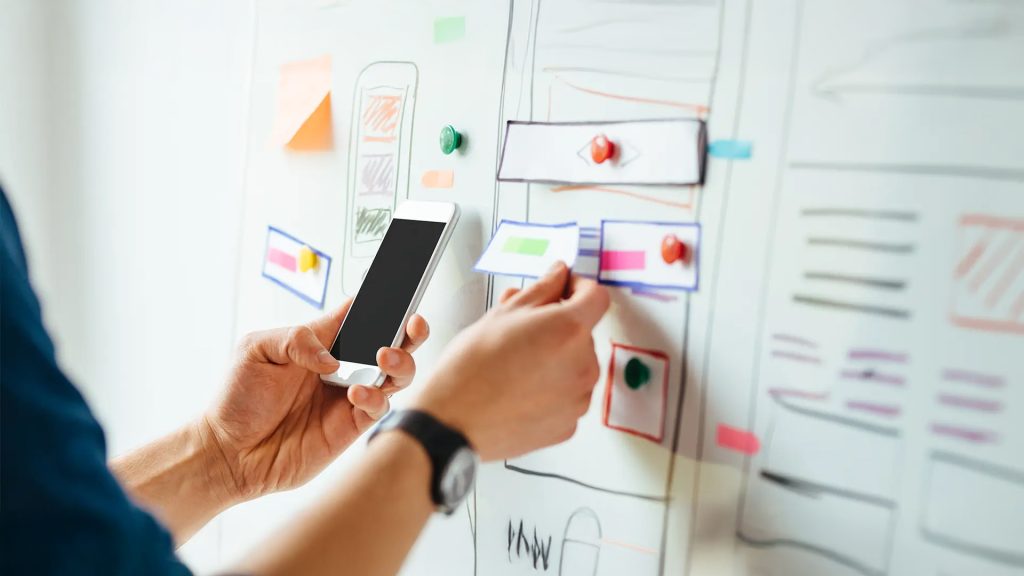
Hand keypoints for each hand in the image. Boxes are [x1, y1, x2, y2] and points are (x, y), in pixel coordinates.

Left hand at [201, 302, 429, 500]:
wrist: (228, 451)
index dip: (381, 301)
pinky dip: (375, 397)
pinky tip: (356, 393)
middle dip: (409, 331)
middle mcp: (341, 366)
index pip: (358, 314)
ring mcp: (348, 396)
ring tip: (385, 357)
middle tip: (413, 324)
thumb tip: (331, 357)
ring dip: (401, 362)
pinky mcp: (350, 426)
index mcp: (321, 341)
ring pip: (395, 375)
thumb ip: (295, 339)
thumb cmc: (237, 398)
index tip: (397, 291)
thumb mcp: (255, 349)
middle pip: (390, 343)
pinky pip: (378, 407)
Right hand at [410, 262, 609, 460]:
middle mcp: (583, 365)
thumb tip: (558, 275)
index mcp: (568, 329)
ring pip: (577, 366)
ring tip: (518, 365)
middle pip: (583, 334)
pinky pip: (569, 397)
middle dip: (558, 328)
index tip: (564, 290)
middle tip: (524, 332)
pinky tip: (522, 389)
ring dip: (557, 360)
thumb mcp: (503, 314)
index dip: (578, 288)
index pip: (596, 297)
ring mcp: (578, 398)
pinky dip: (552, 390)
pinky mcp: (568, 425)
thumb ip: (542, 289)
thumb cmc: (470, 370)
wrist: (452, 421)